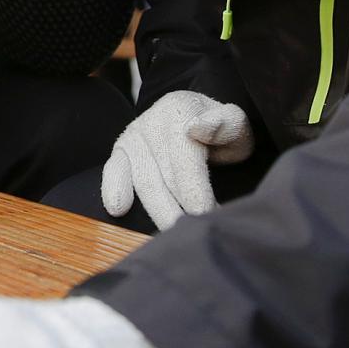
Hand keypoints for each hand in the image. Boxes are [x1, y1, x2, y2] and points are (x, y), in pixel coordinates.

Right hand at [101, 90, 254, 231]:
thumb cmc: (219, 129)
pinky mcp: (121, 151)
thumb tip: (198, 128)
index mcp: (180, 111)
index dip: (197, 193)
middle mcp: (152, 122)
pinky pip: (114, 172)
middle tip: (195, 235)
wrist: (195, 116)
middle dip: (179, 211)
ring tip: (175, 236)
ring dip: (159, 212)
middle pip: (164, 176)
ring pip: (144, 182)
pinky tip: (119, 210)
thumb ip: (225, 124)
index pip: (185, 160)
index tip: (208, 217)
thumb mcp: (234, 123)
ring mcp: (134, 137)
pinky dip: (114, 190)